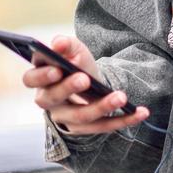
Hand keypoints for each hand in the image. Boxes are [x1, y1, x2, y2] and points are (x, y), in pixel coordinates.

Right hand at [25, 33, 149, 133]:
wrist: (91, 85)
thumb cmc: (77, 64)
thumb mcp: (74, 50)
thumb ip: (66, 44)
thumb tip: (58, 43)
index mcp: (40, 78)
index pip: (31, 78)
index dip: (42, 76)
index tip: (57, 69)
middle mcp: (48, 100)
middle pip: (52, 99)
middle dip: (68, 89)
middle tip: (85, 79)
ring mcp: (65, 118)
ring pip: (80, 117)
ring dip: (101, 107)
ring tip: (121, 97)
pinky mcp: (85, 129)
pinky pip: (103, 127)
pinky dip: (124, 120)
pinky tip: (141, 112)